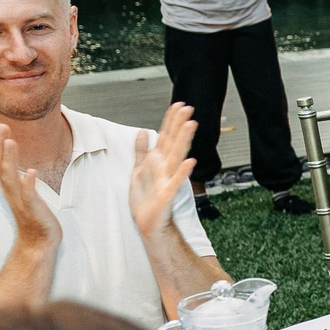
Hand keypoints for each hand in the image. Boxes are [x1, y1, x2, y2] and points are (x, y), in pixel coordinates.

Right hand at [0, 119, 62, 254]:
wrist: (38, 241)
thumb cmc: (32, 213)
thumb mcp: (23, 188)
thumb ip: (17, 173)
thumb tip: (12, 155)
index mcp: (8, 183)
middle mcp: (10, 190)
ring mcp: (20, 200)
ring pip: (10, 178)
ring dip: (9, 159)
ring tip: (10, 141)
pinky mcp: (32, 210)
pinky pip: (28, 196)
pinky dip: (28, 184)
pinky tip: (31, 172)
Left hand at [130, 103, 198, 239]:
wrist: (148, 224)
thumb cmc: (145, 200)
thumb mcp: (138, 170)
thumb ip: (141, 151)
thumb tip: (143, 132)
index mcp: (158, 161)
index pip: (166, 136)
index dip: (171, 121)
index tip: (178, 105)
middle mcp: (165, 168)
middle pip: (173, 142)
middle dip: (179, 124)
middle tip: (188, 108)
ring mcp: (168, 180)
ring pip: (176, 156)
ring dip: (183, 140)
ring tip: (191, 125)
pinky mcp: (167, 194)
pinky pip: (175, 181)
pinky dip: (182, 172)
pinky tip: (189, 162)